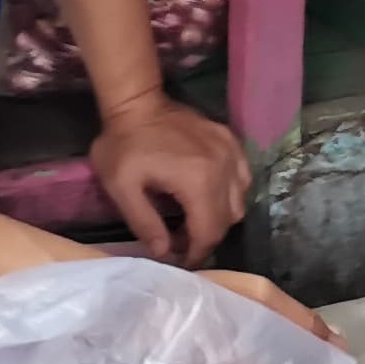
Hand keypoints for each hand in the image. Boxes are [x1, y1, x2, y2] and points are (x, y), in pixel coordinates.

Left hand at [91, 98, 252, 265]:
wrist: (136, 102)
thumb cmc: (124, 145)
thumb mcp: (121, 188)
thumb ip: (144, 223)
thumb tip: (163, 252)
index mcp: (198, 182)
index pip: (208, 233)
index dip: (196, 254)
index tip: (181, 261)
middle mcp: (223, 169)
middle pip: (226, 221)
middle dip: (205, 239)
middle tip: (180, 241)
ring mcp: (231, 153)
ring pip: (239, 202)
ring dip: (218, 218)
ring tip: (193, 219)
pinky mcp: (232, 141)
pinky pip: (243, 179)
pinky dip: (230, 193)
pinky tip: (208, 193)